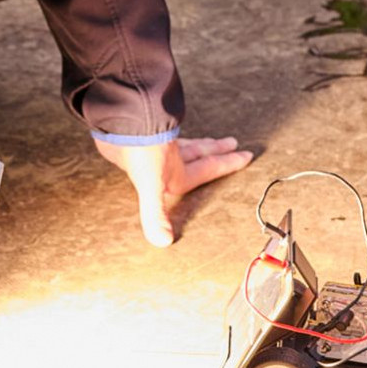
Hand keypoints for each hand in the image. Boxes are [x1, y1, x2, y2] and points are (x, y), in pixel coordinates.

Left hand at [96, 135, 254, 246]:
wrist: (120, 126)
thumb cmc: (140, 153)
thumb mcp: (151, 185)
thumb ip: (156, 214)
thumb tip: (164, 241)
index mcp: (178, 171)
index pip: (209, 167)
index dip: (228, 163)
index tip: (246, 155)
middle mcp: (172, 156)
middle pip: (201, 151)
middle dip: (217, 149)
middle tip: (232, 142)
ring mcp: (158, 144)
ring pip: (183, 143)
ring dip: (196, 142)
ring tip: (206, 141)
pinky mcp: (141, 136)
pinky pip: (161, 137)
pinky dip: (168, 138)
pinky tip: (165, 139)